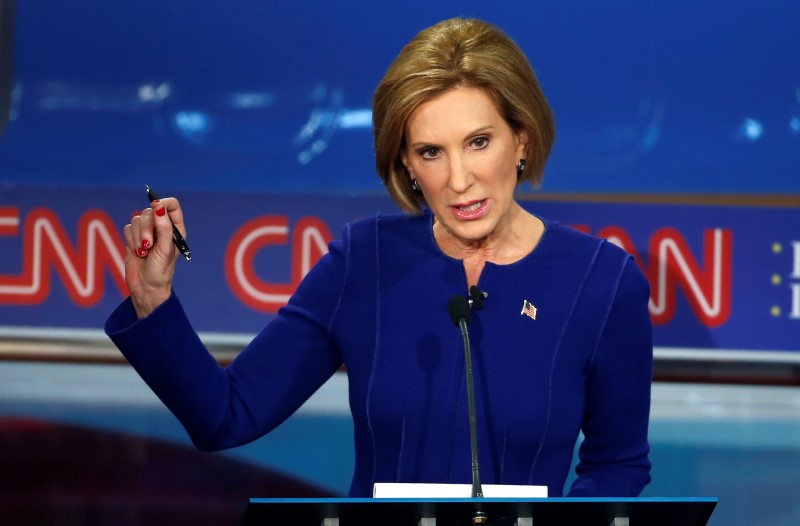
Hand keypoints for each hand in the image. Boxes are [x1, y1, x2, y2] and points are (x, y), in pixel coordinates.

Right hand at [123, 197, 186, 317]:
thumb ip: (164, 227)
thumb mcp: (165, 249)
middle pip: (150, 211)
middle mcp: (162, 227)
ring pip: (137, 219)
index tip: (155, 208)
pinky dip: (130, 240)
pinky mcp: (133, 237)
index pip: (172, 205)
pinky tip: (137, 252)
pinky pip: (127, 228)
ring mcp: (147, 232)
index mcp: (175, 229)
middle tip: (148, 245)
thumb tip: (159, 207)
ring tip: (143, 252)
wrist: (145, 286)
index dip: (163, 203)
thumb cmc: (161, 270)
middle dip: (146, 228)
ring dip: (138, 237)